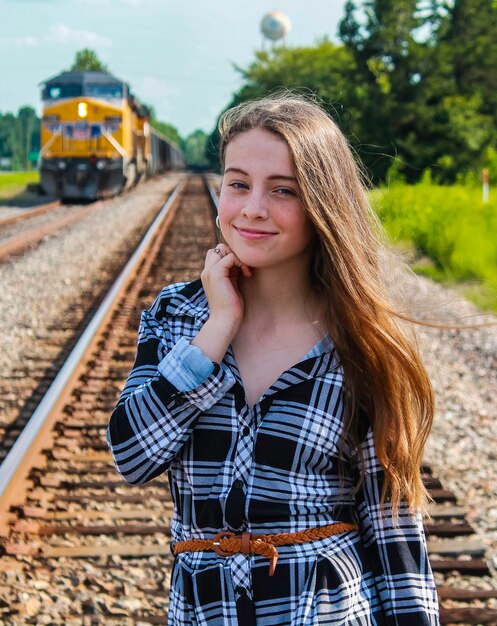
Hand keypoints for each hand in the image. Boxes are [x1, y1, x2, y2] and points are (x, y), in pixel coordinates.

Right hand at [191, 244, 250, 361]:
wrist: (225, 321)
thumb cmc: (231, 307)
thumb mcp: (231, 285)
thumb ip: (232, 272)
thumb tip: (240, 261)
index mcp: (209, 274)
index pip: (217, 253)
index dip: (231, 257)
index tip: (242, 271)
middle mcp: (206, 271)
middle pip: (218, 248)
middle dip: (234, 254)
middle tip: (244, 269)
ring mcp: (209, 271)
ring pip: (222, 248)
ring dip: (237, 257)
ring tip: (245, 271)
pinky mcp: (216, 274)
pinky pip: (230, 257)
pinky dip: (241, 262)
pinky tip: (246, 274)